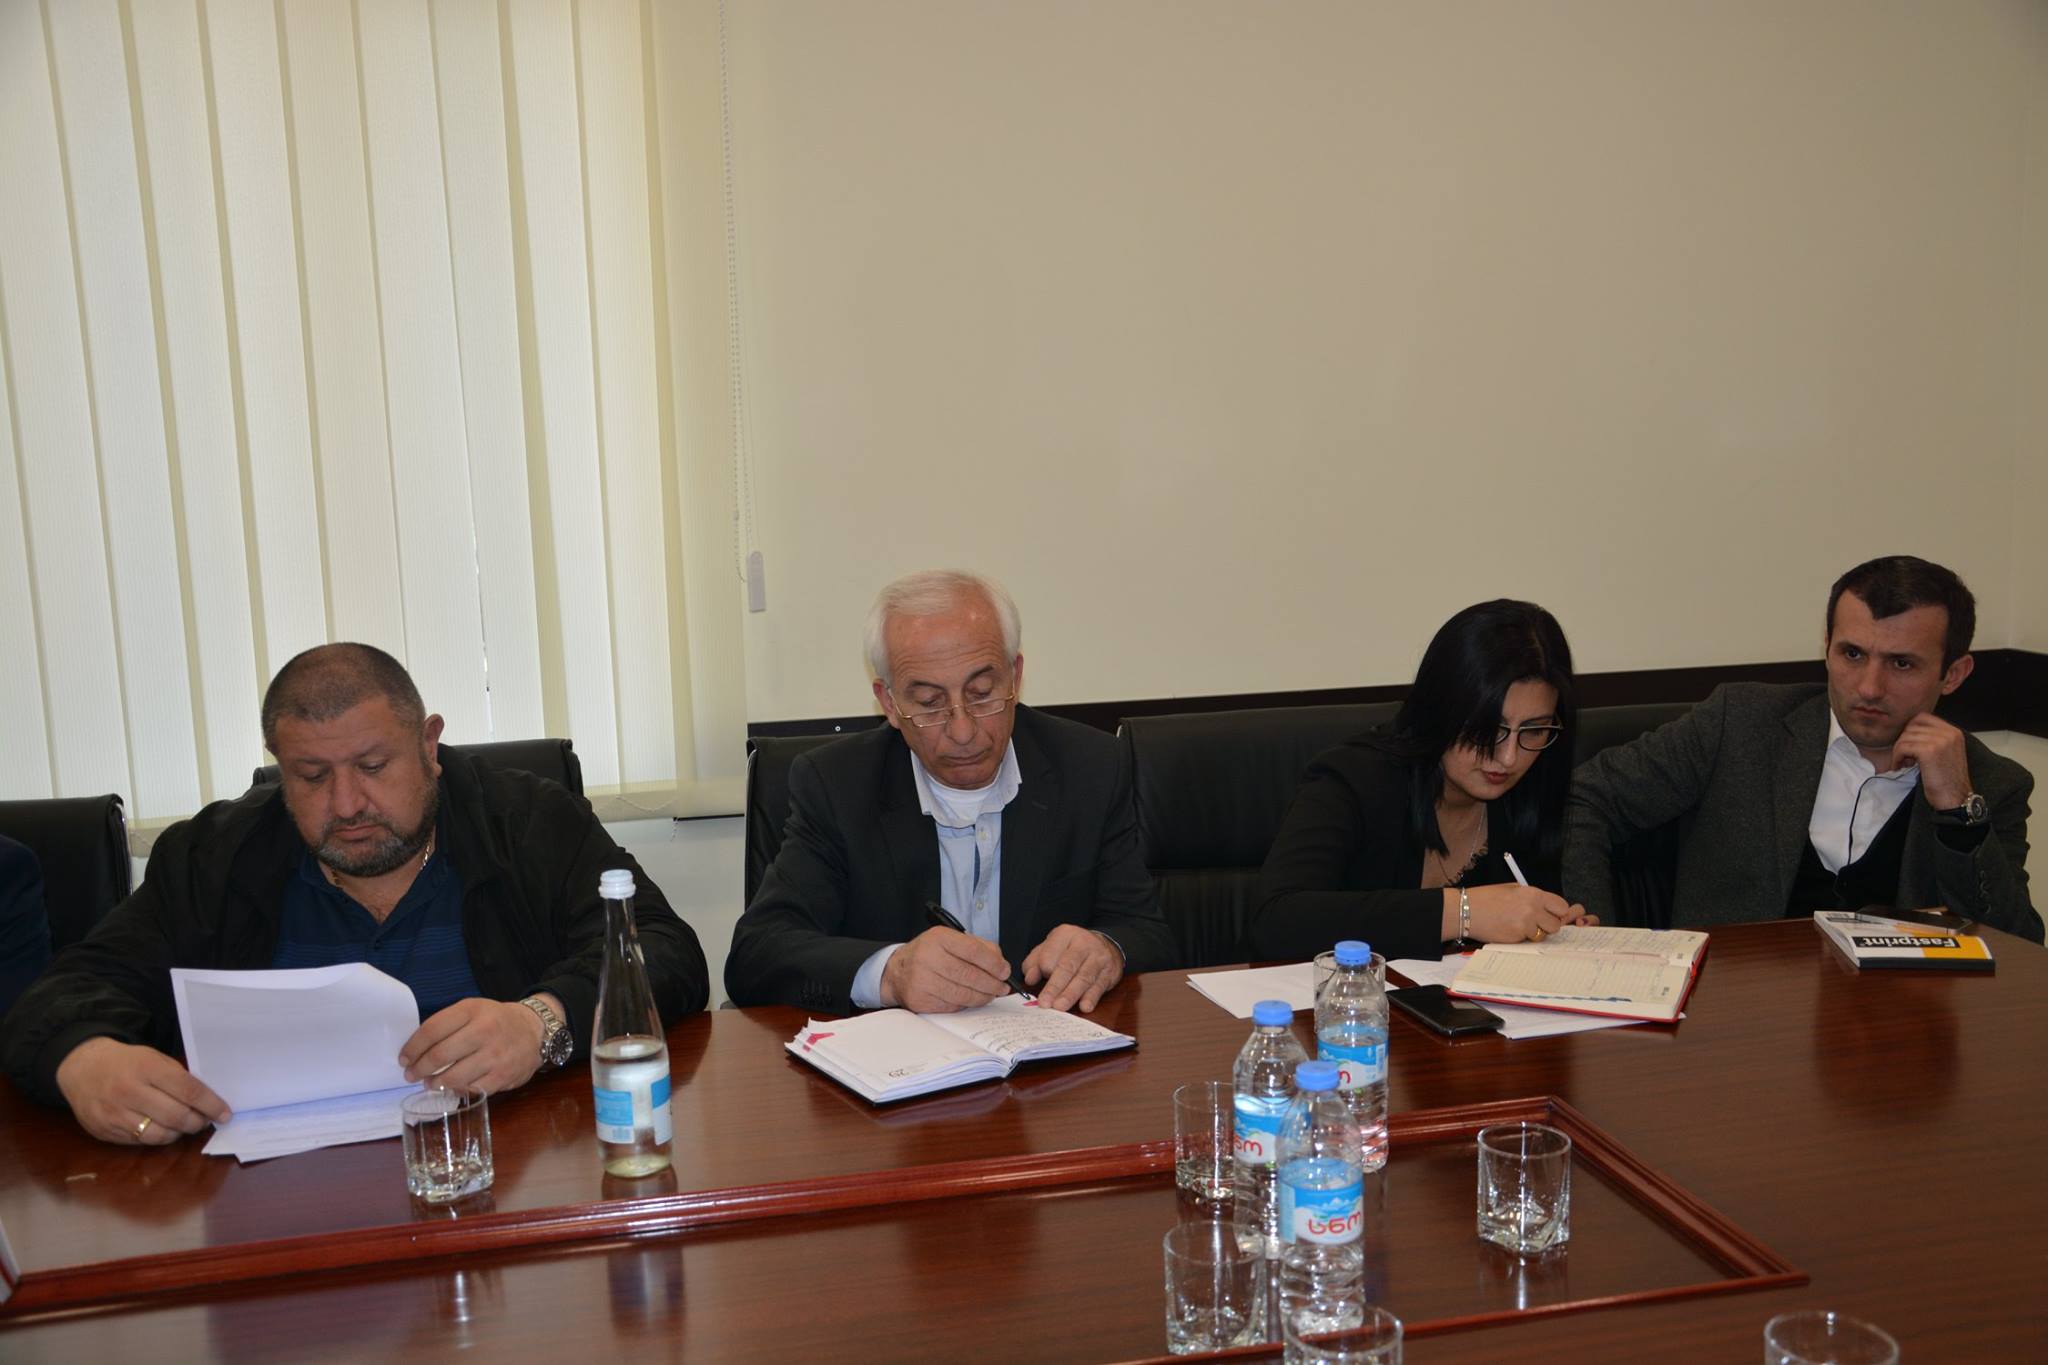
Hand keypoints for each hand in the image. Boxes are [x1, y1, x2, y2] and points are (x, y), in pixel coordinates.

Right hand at [54, 1037, 231, 1144]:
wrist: (81, 1067)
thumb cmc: (126, 1062)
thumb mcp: (153, 1058)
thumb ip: (177, 1078)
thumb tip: (207, 1101)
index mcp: (147, 1068)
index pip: (188, 1090)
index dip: (211, 1105)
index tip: (225, 1113)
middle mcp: (129, 1091)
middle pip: (176, 1116)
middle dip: (197, 1122)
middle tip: (204, 1120)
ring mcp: (114, 1114)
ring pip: (158, 1134)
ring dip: (178, 1133)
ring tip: (184, 1125)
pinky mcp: (105, 1131)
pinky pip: (139, 1141)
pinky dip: (156, 1137)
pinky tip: (161, 1128)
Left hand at [400, 996, 550, 1092]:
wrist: (534, 1030)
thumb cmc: (495, 1020)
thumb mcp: (472, 1010)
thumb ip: (447, 1024)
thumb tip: (416, 1049)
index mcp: (472, 1010)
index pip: (432, 1030)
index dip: (413, 1047)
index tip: (404, 1058)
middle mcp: (484, 1031)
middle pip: (439, 1055)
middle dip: (419, 1069)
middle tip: (411, 1074)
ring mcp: (494, 1055)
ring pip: (452, 1077)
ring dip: (434, 1084)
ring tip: (429, 1083)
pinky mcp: (502, 1076)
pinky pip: (470, 1090)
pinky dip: (456, 1091)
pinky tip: (451, 1088)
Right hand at [880, 927, 1010, 1012]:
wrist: (898, 970)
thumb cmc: (931, 954)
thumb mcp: (952, 940)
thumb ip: (979, 947)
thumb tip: (1001, 965)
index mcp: (939, 938)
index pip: (973, 950)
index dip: (993, 963)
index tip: (1005, 971)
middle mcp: (928, 958)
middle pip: (969, 975)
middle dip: (991, 984)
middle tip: (1002, 987)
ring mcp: (922, 980)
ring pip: (962, 994)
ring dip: (982, 997)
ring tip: (991, 995)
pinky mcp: (920, 1000)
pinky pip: (952, 1006)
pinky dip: (966, 1004)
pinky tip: (972, 999)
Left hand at [1021, 924, 1122, 1011]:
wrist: (1104, 944)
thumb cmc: (1071, 950)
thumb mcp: (1050, 948)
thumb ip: (1035, 962)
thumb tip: (1029, 979)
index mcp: (1065, 934)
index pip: (1050, 954)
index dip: (1042, 969)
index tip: (1032, 983)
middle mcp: (1083, 944)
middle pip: (1067, 967)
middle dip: (1054, 987)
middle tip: (1044, 1003)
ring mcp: (1099, 957)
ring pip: (1083, 978)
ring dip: (1070, 994)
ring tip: (1059, 1007)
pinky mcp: (1109, 972)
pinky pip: (1099, 986)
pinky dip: (1091, 998)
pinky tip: (1085, 1006)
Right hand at [1460, 884, 1596, 943]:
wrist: (1466, 910)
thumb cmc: (1487, 898)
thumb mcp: (1513, 890)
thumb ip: (1533, 898)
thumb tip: (1549, 909)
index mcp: (1533, 894)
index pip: (1561, 906)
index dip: (1557, 912)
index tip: (1551, 914)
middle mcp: (1532, 909)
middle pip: (1556, 924)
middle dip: (1548, 925)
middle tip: (1535, 922)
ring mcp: (1525, 925)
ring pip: (1543, 935)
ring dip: (1535, 933)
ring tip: (1518, 925)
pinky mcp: (1517, 938)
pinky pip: (1528, 940)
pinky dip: (1522, 937)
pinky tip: (1509, 929)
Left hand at [1892, 713, 1971, 809]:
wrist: (1955, 798)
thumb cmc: (1946, 780)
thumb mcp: (1944, 753)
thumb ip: (1932, 739)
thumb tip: (1907, 731)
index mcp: (1953, 732)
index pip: (1922, 718)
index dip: (1910, 730)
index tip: (1909, 746)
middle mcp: (1949, 733)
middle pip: (1911, 726)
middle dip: (1904, 741)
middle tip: (1906, 758)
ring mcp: (1940, 740)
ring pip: (1905, 737)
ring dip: (1899, 751)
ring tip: (1905, 764)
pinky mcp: (1929, 751)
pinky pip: (1902, 747)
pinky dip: (1897, 757)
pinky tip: (1901, 767)